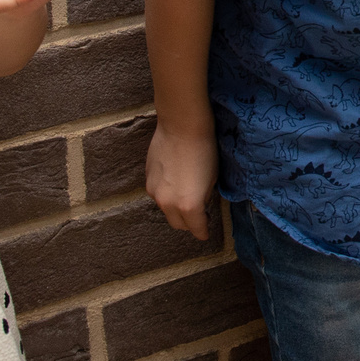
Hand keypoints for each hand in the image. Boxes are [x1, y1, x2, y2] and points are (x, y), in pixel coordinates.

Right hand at [146, 120, 217, 240]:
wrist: (182, 127)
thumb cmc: (204, 150)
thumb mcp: (212, 179)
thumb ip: (204, 198)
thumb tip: (200, 205)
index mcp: (189, 206)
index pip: (196, 229)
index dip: (203, 232)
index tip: (205, 233)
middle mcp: (169, 204)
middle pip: (178, 224)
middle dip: (189, 223)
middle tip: (199, 214)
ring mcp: (155, 193)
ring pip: (166, 210)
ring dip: (176, 208)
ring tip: (187, 192)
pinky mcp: (147, 181)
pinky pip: (159, 195)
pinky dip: (167, 194)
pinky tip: (175, 179)